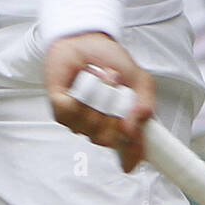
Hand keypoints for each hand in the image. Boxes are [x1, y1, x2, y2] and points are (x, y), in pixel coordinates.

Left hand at [44, 33, 154, 172]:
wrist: (87, 40)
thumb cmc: (111, 61)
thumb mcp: (139, 80)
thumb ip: (144, 103)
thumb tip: (133, 129)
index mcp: (122, 123)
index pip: (128, 150)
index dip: (131, 157)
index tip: (130, 165)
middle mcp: (101, 126)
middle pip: (107, 139)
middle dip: (114, 112)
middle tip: (118, 87)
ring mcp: (79, 120)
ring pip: (89, 124)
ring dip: (99, 95)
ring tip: (103, 76)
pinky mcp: (60, 109)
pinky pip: (71, 111)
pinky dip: (82, 92)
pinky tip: (86, 78)